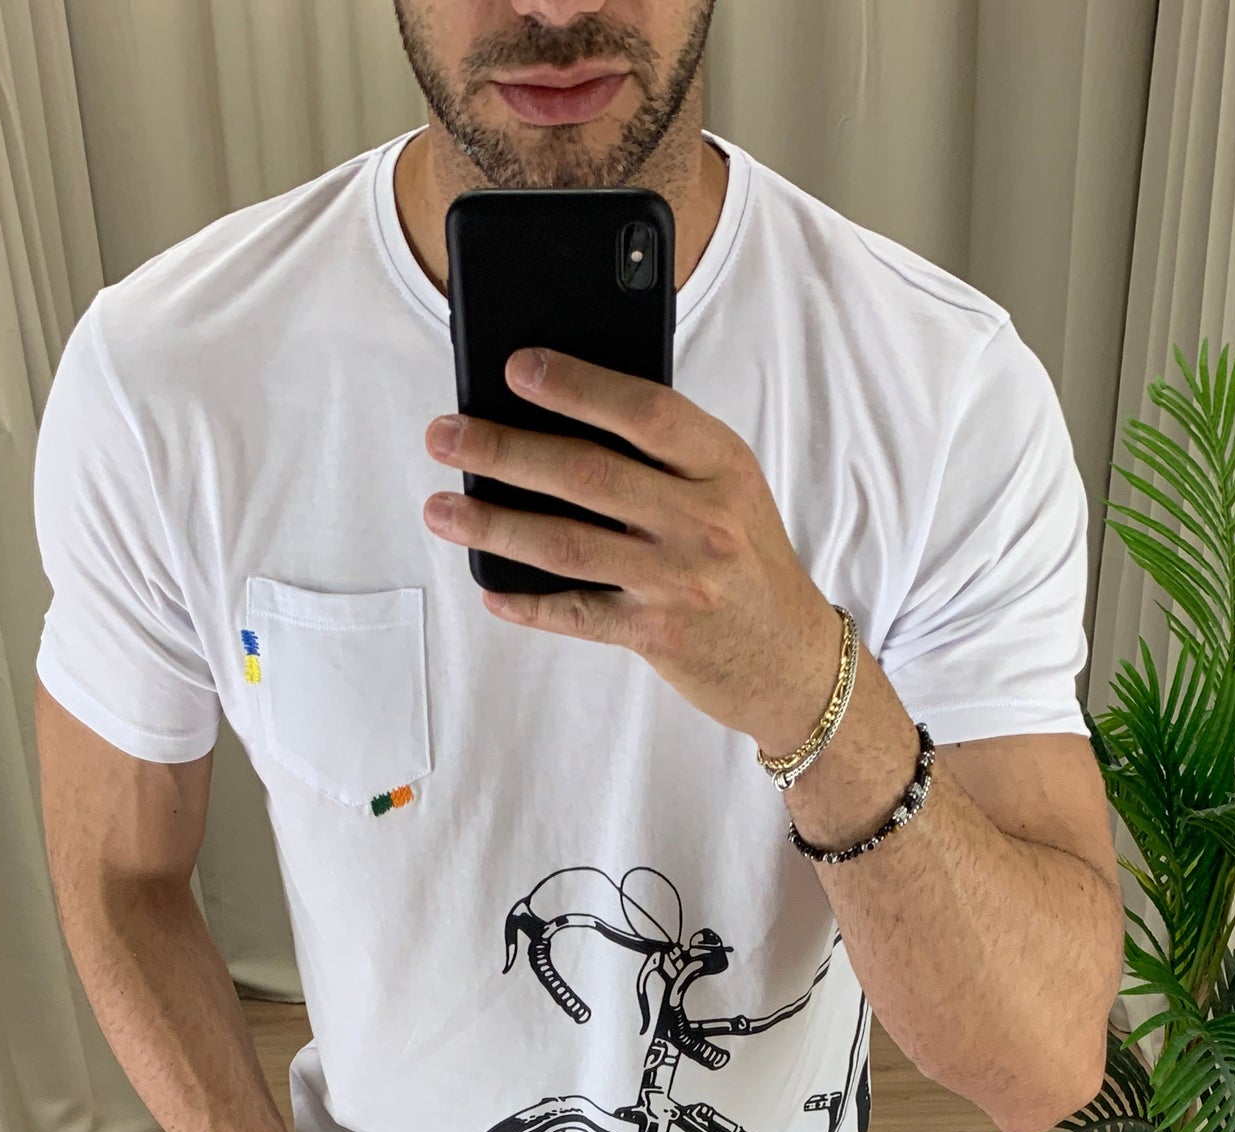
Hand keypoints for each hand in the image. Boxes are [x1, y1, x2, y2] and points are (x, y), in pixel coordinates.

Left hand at [422, 350, 846, 757]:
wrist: (793, 661)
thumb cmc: (747, 561)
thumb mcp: (728, 491)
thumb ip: (666, 456)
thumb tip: (560, 419)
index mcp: (722, 465)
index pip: (644, 411)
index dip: (576, 385)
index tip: (514, 367)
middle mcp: (704, 520)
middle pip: (587, 474)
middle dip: (505, 451)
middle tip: (446, 435)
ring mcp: (680, 580)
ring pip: (568, 544)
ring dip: (494, 524)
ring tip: (441, 508)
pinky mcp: (660, 636)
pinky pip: (578, 613)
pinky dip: (528, 602)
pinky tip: (488, 586)